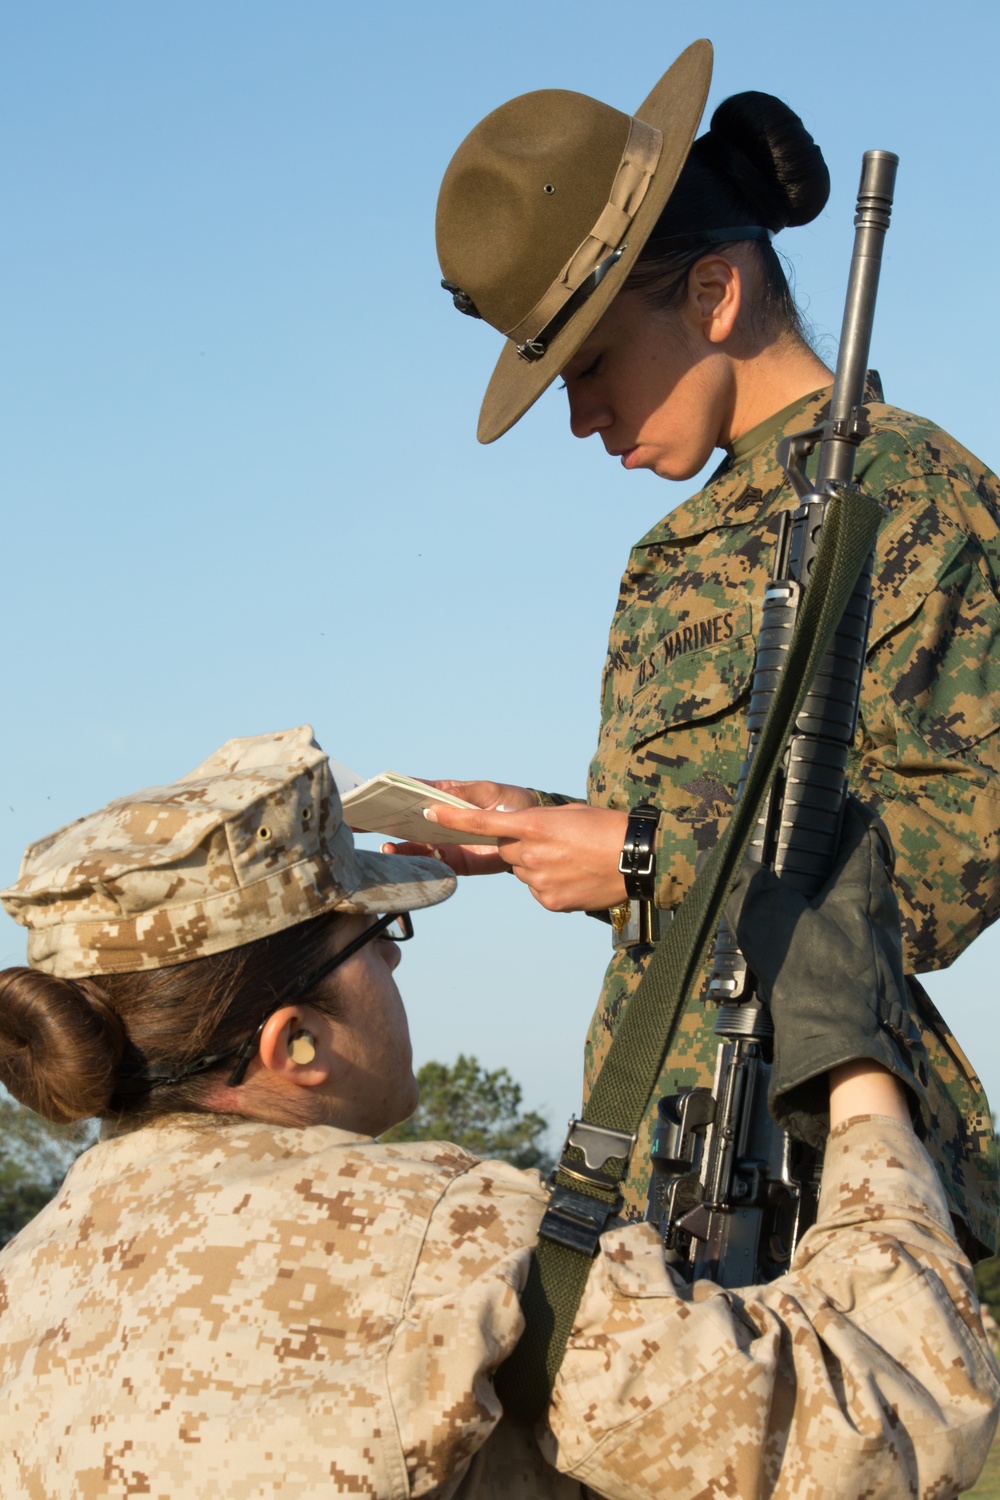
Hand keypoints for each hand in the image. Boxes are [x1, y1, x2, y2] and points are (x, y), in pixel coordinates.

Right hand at [380, 781, 538, 876]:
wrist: (536, 831)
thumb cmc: (510, 802)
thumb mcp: (487, 793)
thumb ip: (461, 797)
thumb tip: (431, 803)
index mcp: (445, 796)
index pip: (412, 791)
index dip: (389, 793)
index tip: (367, 795)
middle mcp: (441, 819)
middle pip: (407, 820)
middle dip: (382, 821)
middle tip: (359, 823)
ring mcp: (446, 840)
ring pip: (415, 844)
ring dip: (398, 846)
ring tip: (385, 848)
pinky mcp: (457, 861)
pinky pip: (433, 864)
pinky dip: (417, 863)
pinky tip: (403, 860)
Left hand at [421, 800, 629, 911]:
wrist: (638, 859)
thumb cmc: (606, 828)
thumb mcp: (568, 814)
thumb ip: (536, 824)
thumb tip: (519, 840)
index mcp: (534, 825)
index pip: (482, 824)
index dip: (452, 819)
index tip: (429, 813)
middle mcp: (531, 855)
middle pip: (507, 850)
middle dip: (523, 845)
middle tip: (557, 842)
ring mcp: (539, 882)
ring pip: (524, 871)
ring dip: (539, 865)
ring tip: (572, 860)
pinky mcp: (549, 901)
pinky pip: (538, 890)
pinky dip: (550, 883)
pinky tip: (574, 877)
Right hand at [724, 799, 926, 1145]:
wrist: (847, 1053)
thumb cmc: (818, 981)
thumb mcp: (769, 922)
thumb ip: (743, 885)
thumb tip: (715, 857)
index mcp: (863, 885)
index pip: (862, 827)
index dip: (840, 809)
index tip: (816, 803)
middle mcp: (878, 910)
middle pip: (853, 866)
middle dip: (819, 857)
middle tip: (783, 852)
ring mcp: (875, 945)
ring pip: (843, 906)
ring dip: (812, 899)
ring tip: (773, 900)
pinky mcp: (865, 976)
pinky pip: (837, 940)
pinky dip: (811, 934)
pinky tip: (782, 948)